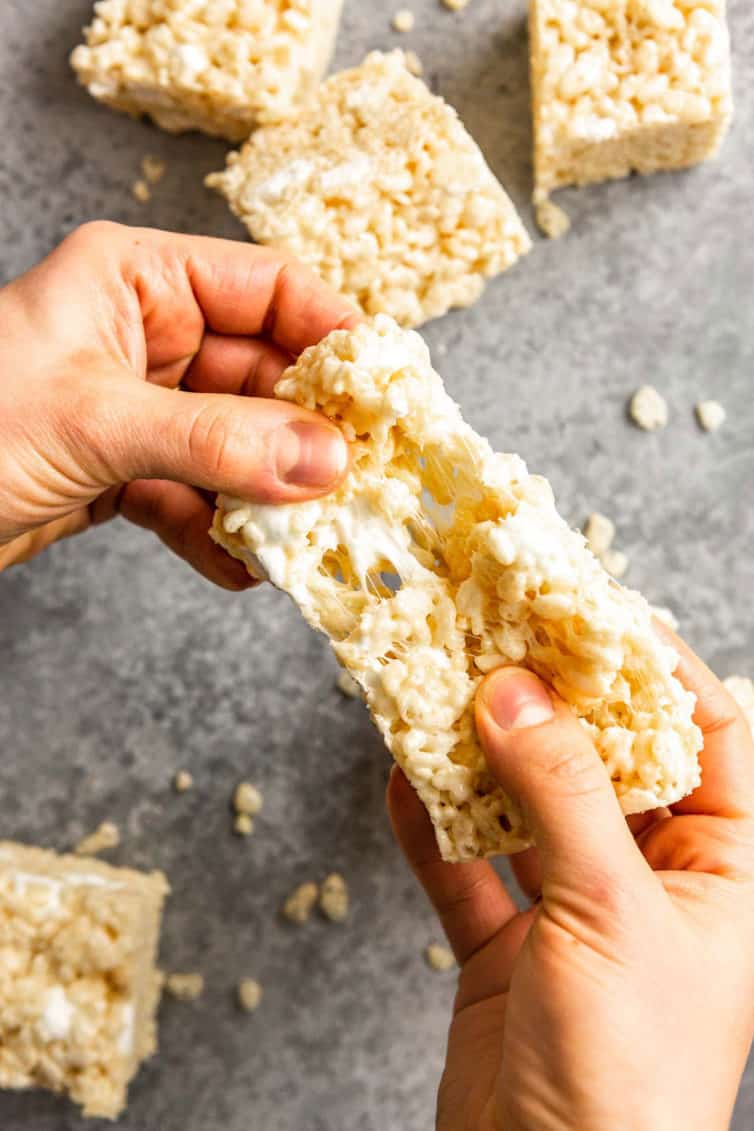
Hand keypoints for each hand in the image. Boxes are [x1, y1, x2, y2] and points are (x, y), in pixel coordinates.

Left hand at [0, 222, 356, 584]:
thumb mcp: (98, 421)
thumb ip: (220, 440)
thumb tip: (328, 461)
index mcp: (137, 280)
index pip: (268, 289)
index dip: (334, 335)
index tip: (387, 391)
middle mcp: (144, 337)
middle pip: (263, 377)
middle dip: (307, 436)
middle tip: (360, 484)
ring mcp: (138, 408)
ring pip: (237, 445)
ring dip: (270, 496)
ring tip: (306, 538)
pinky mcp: (125, 471)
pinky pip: (198, 496)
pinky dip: (222, 534)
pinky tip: (242, 567)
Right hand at [388, 627, 753, 1130]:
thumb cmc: (624, 1079)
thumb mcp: (608, 913)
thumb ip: (562, 793)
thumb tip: (515, 690)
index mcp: (725, 874)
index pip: (704, 737)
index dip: (653, 668)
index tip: (589, 608)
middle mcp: (654, 885)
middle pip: (602, 761)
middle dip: (547, 702)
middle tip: (496, 633)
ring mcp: (575, 915)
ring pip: (526, 807)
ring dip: (478, 755)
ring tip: (436, 689)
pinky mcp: (506, 950)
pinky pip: (466, 867)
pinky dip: (433, 825)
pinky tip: (403, 777)